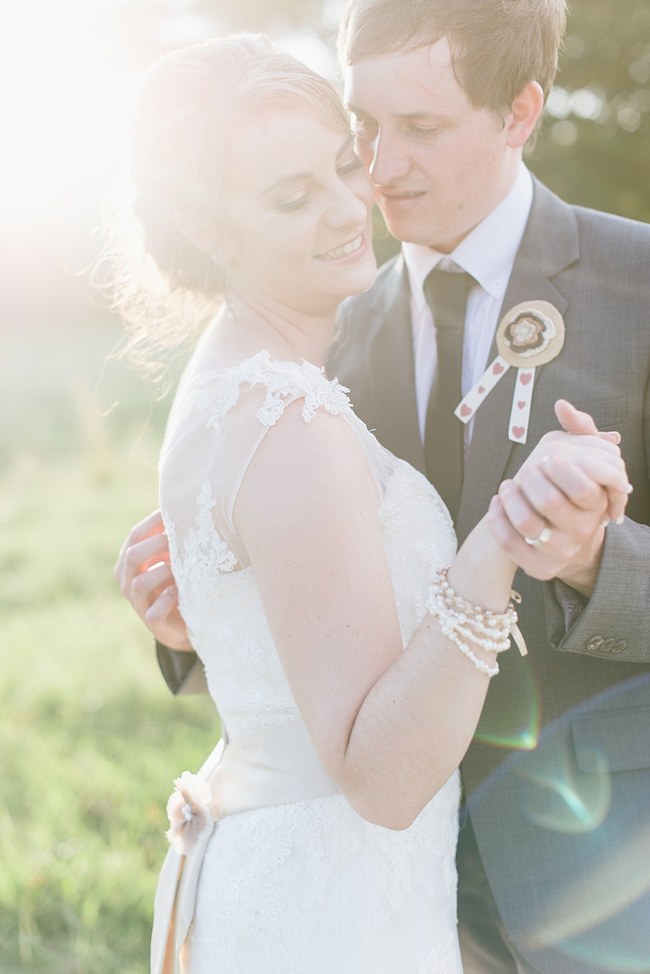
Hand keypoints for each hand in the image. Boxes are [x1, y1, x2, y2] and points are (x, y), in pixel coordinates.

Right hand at [113, 510, 191, 650]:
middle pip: (133, 556)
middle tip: (180, 539)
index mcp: (131, 562)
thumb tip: (188, 504)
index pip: (135, 536)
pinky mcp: (153, 623)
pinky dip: (168, 600)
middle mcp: (128, 582)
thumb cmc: (180, 581)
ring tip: (182, 569)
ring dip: (164, 572)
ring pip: (140, 583)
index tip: (175, 514)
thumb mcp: (175, 557)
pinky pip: (153, 612)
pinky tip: (179, 593)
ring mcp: (139, 604)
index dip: (153, 523)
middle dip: (157, 544)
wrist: (186, 622)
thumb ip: (173, 537)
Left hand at [488, 400, 631, 594]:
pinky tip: (496, 503)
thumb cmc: (573, 487)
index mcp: (598, 505)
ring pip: (526, 523)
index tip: (545, 458)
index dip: (558, 469)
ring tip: (507, 485)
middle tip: (525, 470)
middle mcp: (582, 531)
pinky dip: (496, 519)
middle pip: (550, 502)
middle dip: (529, 479)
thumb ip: (581, 429)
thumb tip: (561, 404)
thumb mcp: (584, 456)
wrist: (567, 535)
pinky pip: (510, 543)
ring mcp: (560, 551)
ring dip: (509, 497)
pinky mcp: (538, 566)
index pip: (582, 488)